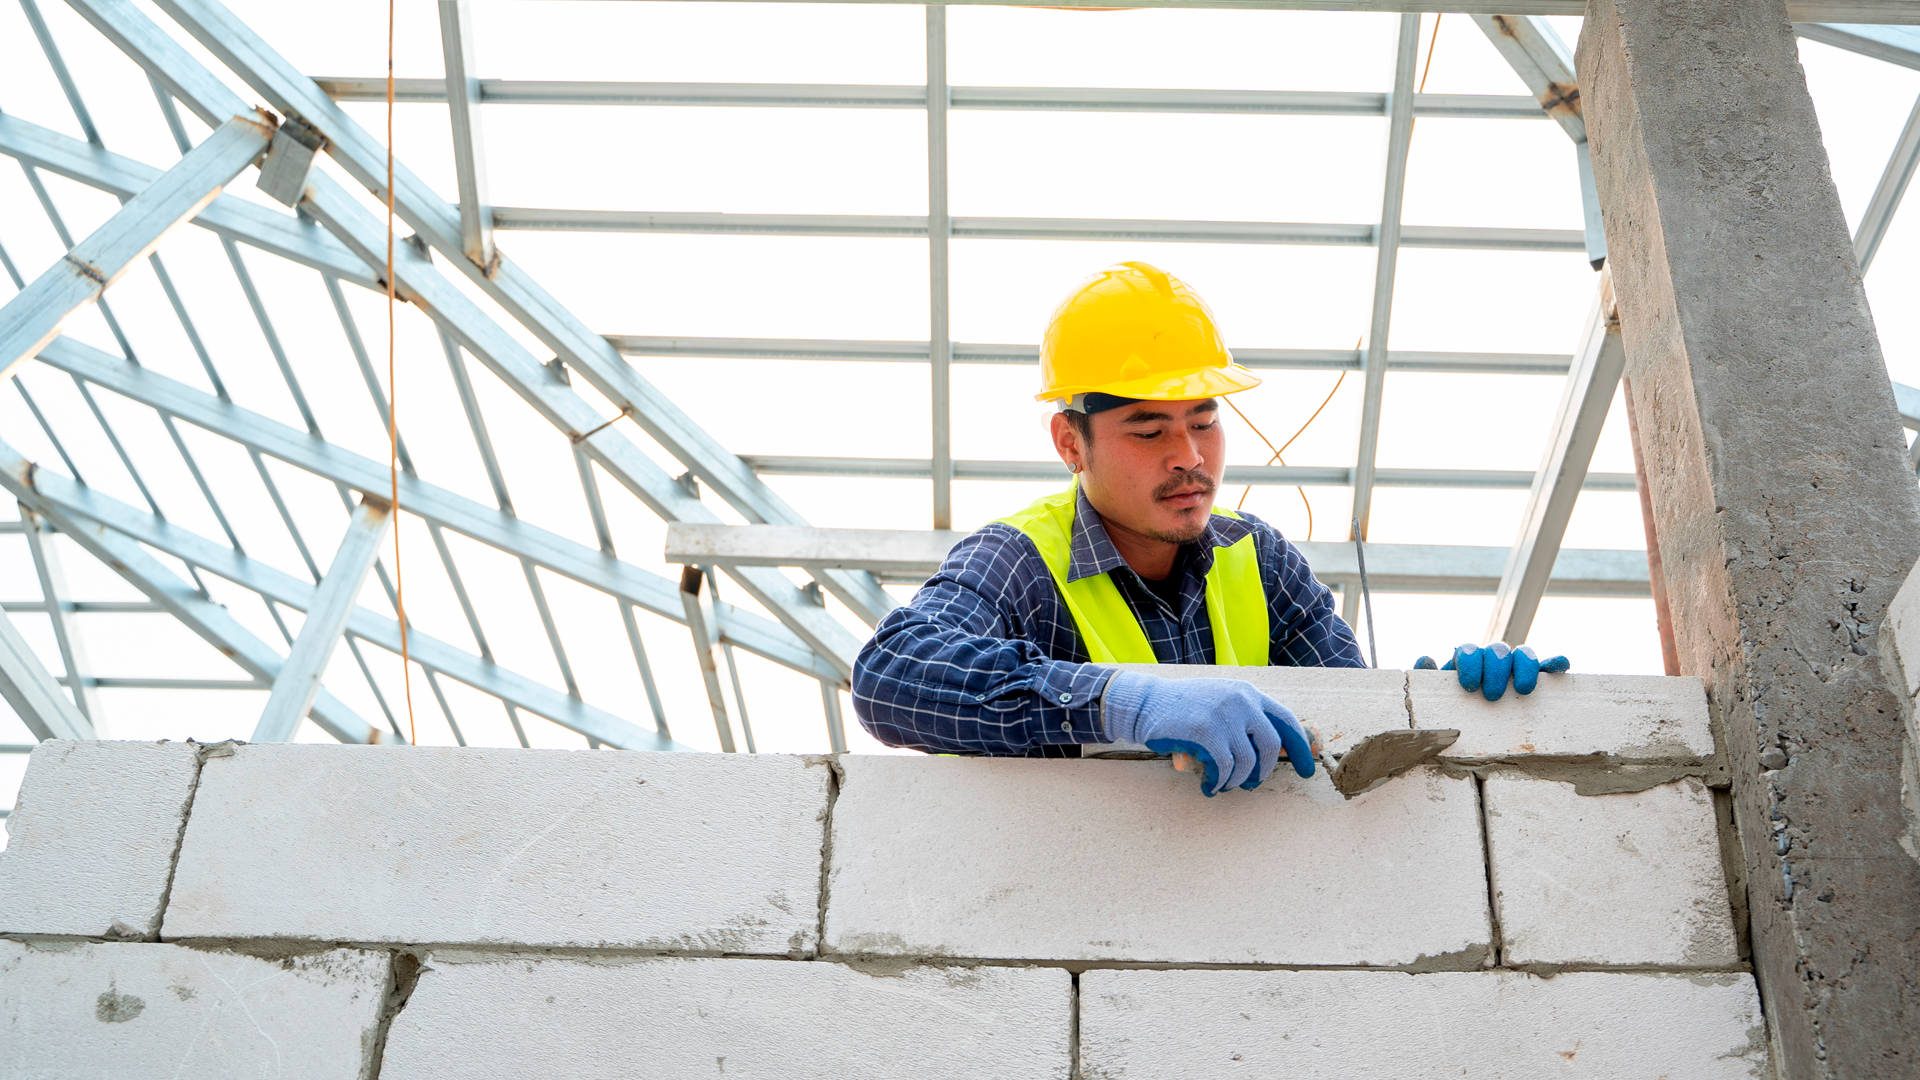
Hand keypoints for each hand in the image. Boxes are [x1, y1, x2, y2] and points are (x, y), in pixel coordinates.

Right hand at [1102, 673, 1315, 795]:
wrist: (1146, 702)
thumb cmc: (1183, 708)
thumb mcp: (1219, 703)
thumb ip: (1245, 721)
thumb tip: (1272, 752)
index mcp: (1248, 693)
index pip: (1286, 721)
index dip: (1300, 747)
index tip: (1306, 770)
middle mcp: (1240, 700)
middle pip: (1271, 745)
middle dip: (1264, 771)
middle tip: (1252, 784)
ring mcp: (1223, 714)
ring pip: (1246, 761)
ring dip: (1237, 780)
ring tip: (1224, 784)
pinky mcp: (1205, 731)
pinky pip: (1223, 767)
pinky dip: (1219, 782)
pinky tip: (1209, 785)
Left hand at [1413, 643, 1568, 699]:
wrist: (1465, 721)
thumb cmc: (1449, 706)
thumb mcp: (1433, 695)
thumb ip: (1426, 678)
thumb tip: (1425, 659)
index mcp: (1466, 660)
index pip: (1469, 650)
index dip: (1469, 663)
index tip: (1468, 686)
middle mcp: (1491, 659)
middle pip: (1497, 650)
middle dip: (1495, 670)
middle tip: (1491, 696)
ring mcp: (1514, 667)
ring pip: (1522, 653)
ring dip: (1524, 666)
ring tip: (1522, 689)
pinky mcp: (1534, 677)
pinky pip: (1546, 666)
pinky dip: (1554, 662)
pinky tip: (1561, 666)